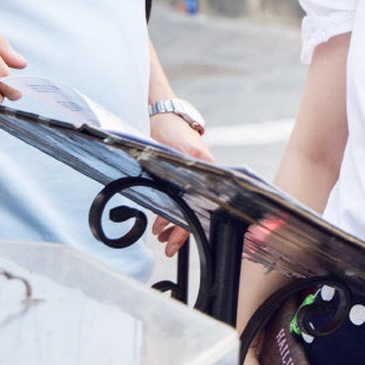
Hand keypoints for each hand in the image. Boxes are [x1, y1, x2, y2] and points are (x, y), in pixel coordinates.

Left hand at [147, 113, 210, 255]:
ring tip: (159, 235)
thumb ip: (197, 161)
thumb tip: (204, 178)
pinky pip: (173, 201)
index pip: (199, 209)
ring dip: (171, 225)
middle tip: (167, 246)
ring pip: (182, 209)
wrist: (161, 117)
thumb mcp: (187, 148)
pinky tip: (158, 223)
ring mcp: (187, 181)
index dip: (186, 228)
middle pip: (191, 213)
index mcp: (206, 176)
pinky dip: (166, 213)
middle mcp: (198, 181)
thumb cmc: (176, 130)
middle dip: (178, 232)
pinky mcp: (174, 179)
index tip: (174, 242)